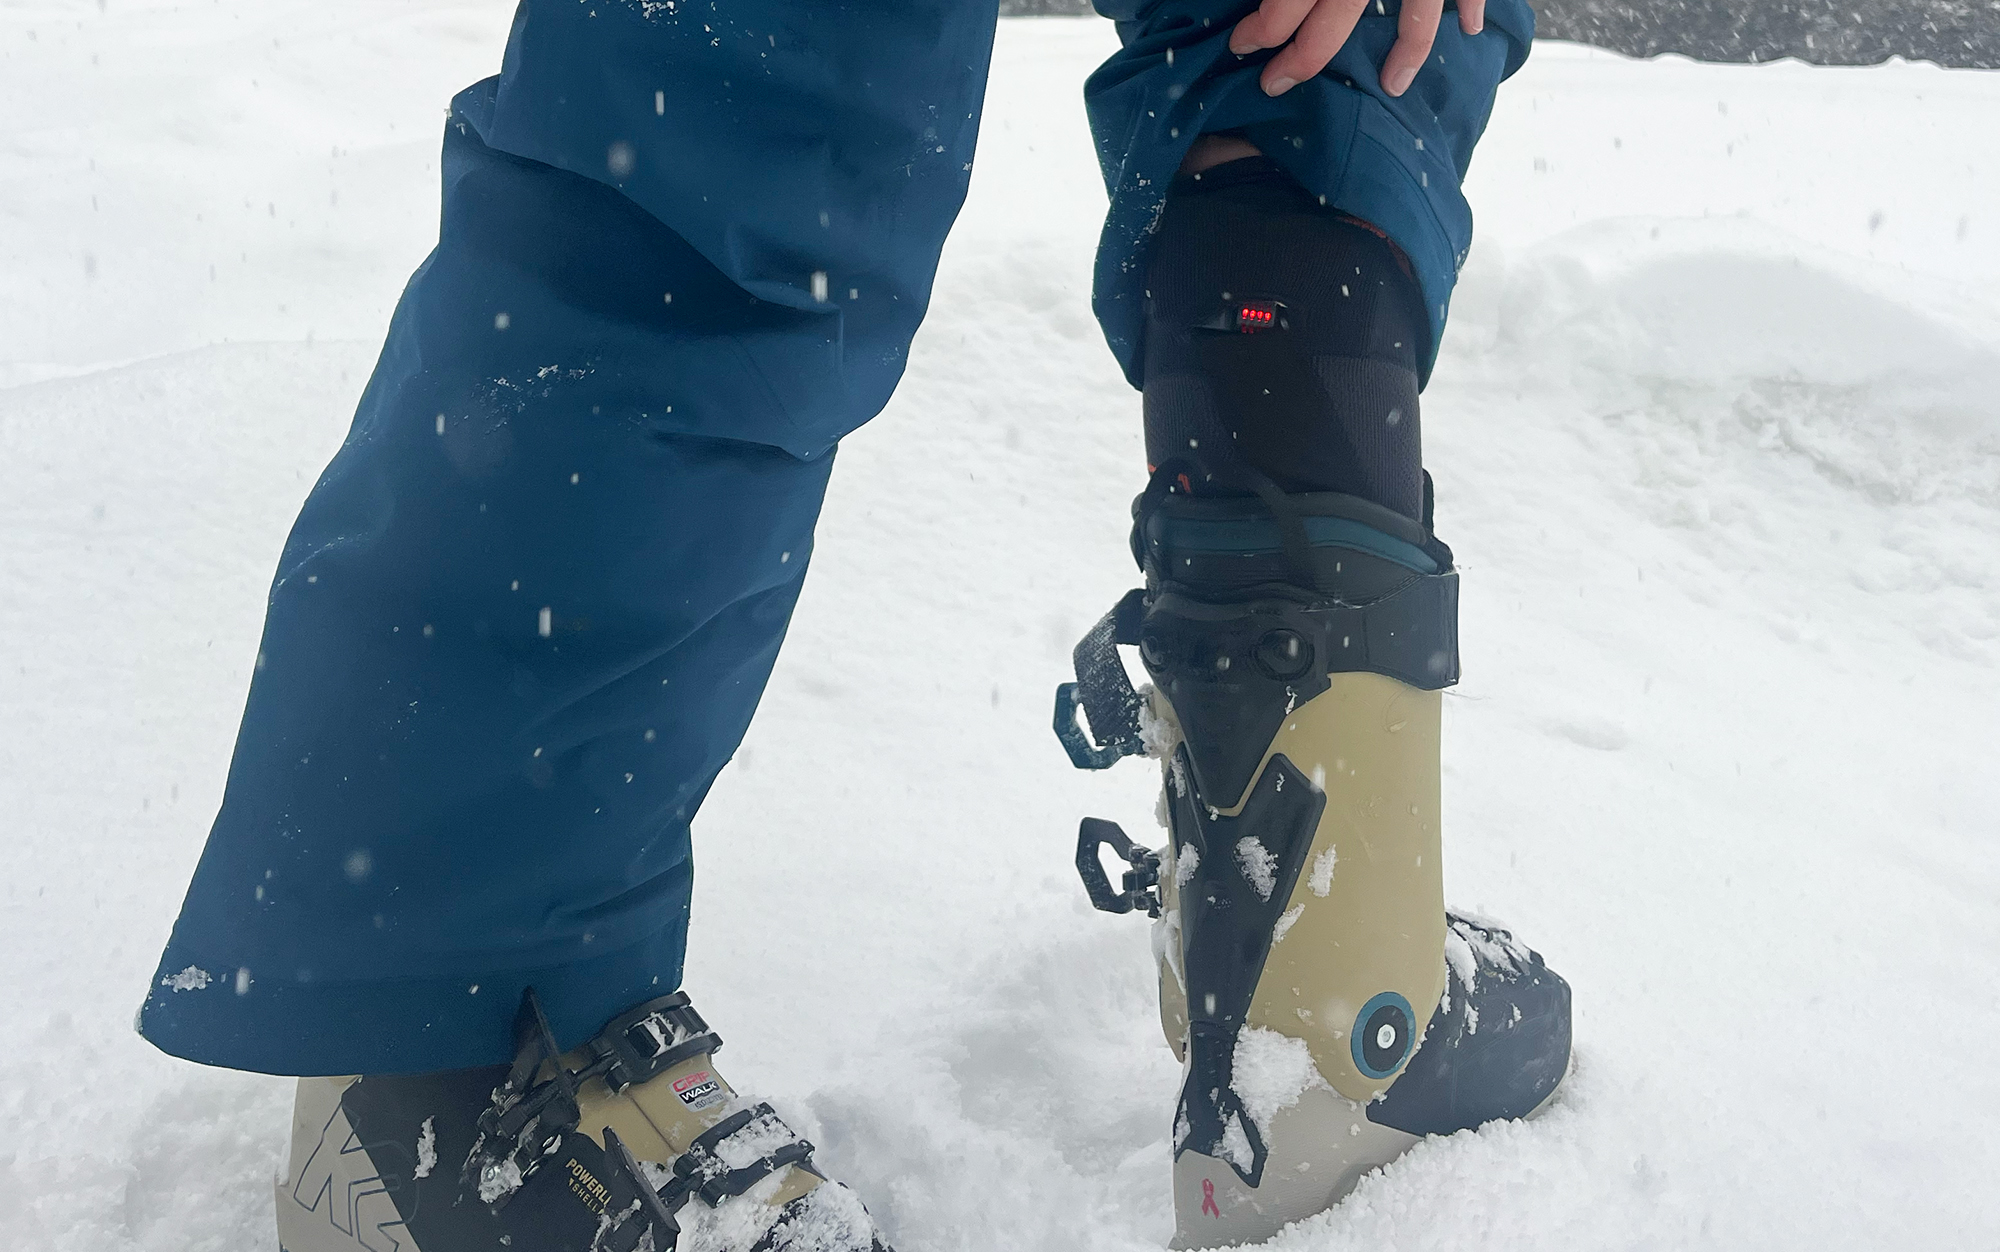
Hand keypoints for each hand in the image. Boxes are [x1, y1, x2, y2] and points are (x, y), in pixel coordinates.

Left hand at [1227, 0, 1485, 97]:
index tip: (1243, 45)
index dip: (1261, 30)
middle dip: (1301, 60)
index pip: (1286, 4)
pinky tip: (1470, 29)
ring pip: (1417, 19)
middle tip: (1276, 83)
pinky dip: (1472, 7)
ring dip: (1406, 54)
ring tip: (1394, 85)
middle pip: (1332, 26)